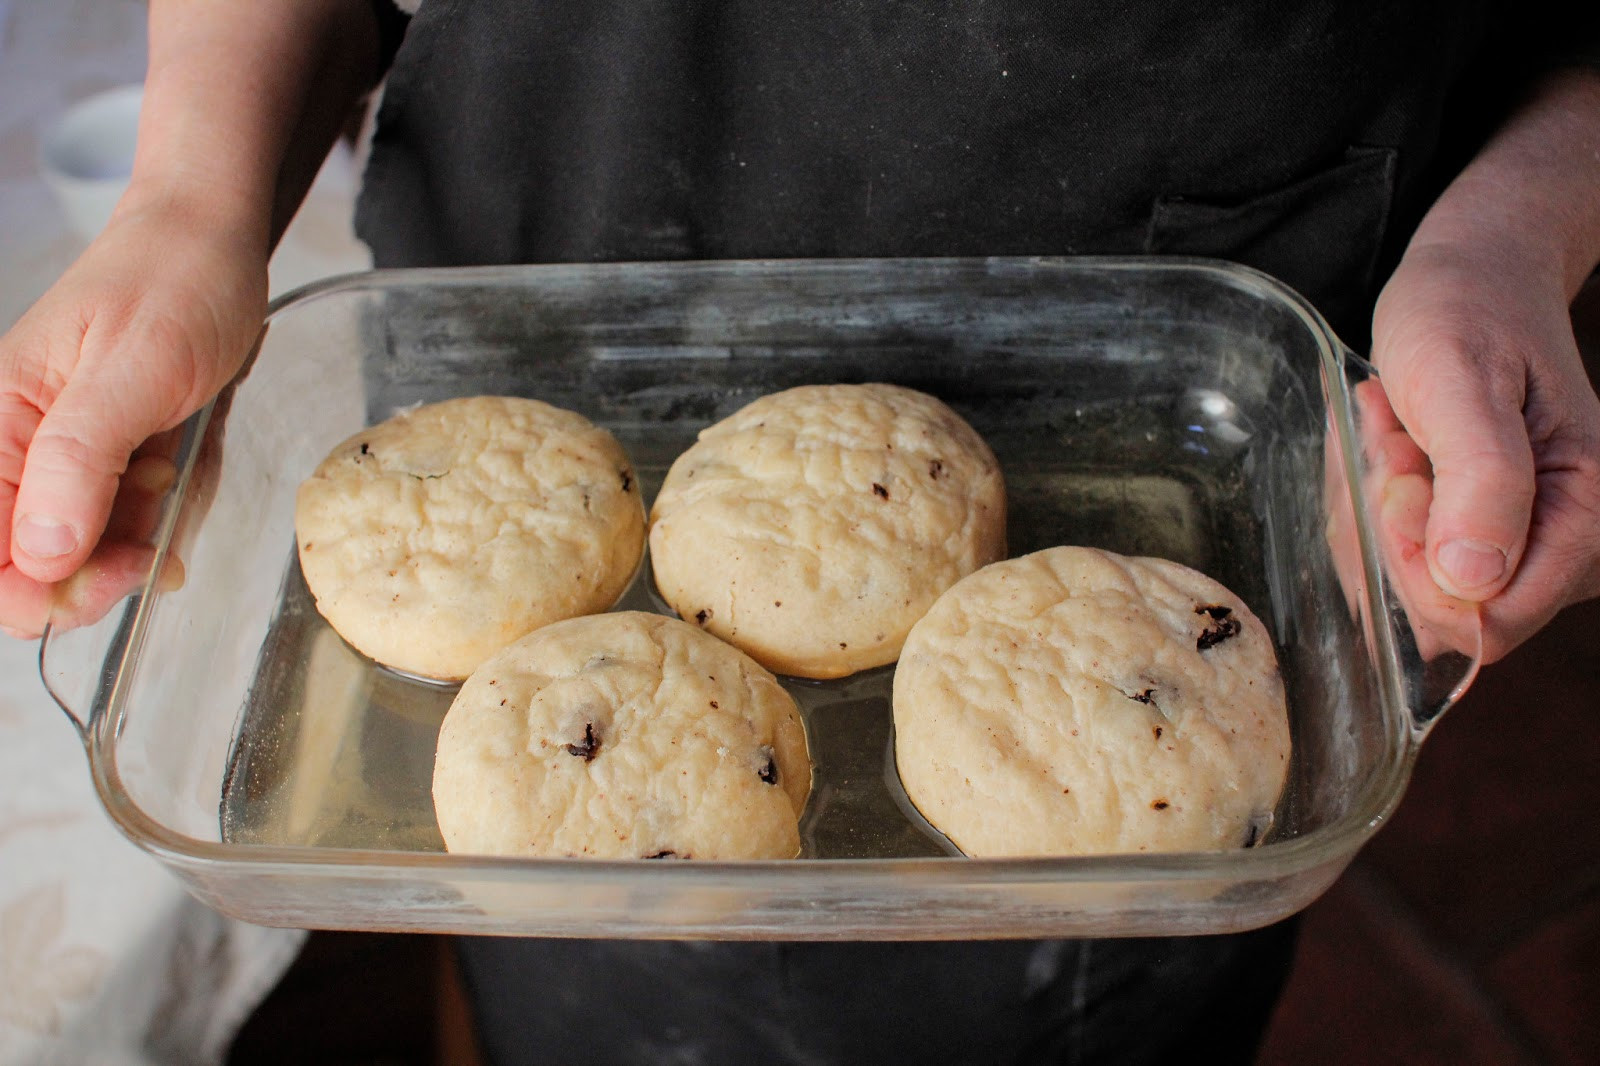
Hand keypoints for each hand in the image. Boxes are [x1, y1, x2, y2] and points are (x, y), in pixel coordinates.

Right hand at [0, 195, 266, 637]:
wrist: (214, 240)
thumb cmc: (173, 281)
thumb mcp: (133, 368)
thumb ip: (81, 460)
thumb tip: (43, 553)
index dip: (34, 587)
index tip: (107, 575)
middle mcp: (17, 445)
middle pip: (26, 563)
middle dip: (90, 576)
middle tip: (150, 553)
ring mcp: (64, 456)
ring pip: (79, 552)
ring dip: (131, 544)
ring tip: (170, 484)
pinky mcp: (107, 458)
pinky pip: (120, 521)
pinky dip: (154, 522)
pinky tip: (177, 489)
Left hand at [1369, 239, 1599, 663]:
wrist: (1473, 276)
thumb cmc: (1469, 312)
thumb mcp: (1461, 381)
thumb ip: (1479, 479)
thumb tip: (1473, 581)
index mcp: (1588, 515)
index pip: (1489, 620)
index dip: (1419, 568)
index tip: (1398, 476)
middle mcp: (1568, 547)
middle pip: (1444, 610)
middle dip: (1393, 532)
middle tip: (1392, 443)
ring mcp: (1522, 546)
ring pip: (1412, 586)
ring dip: (1376, 513)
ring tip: (1393, 433)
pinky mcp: (1481, 537)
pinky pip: (1401, 561)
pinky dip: (1373, 509)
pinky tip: (1388, 447)